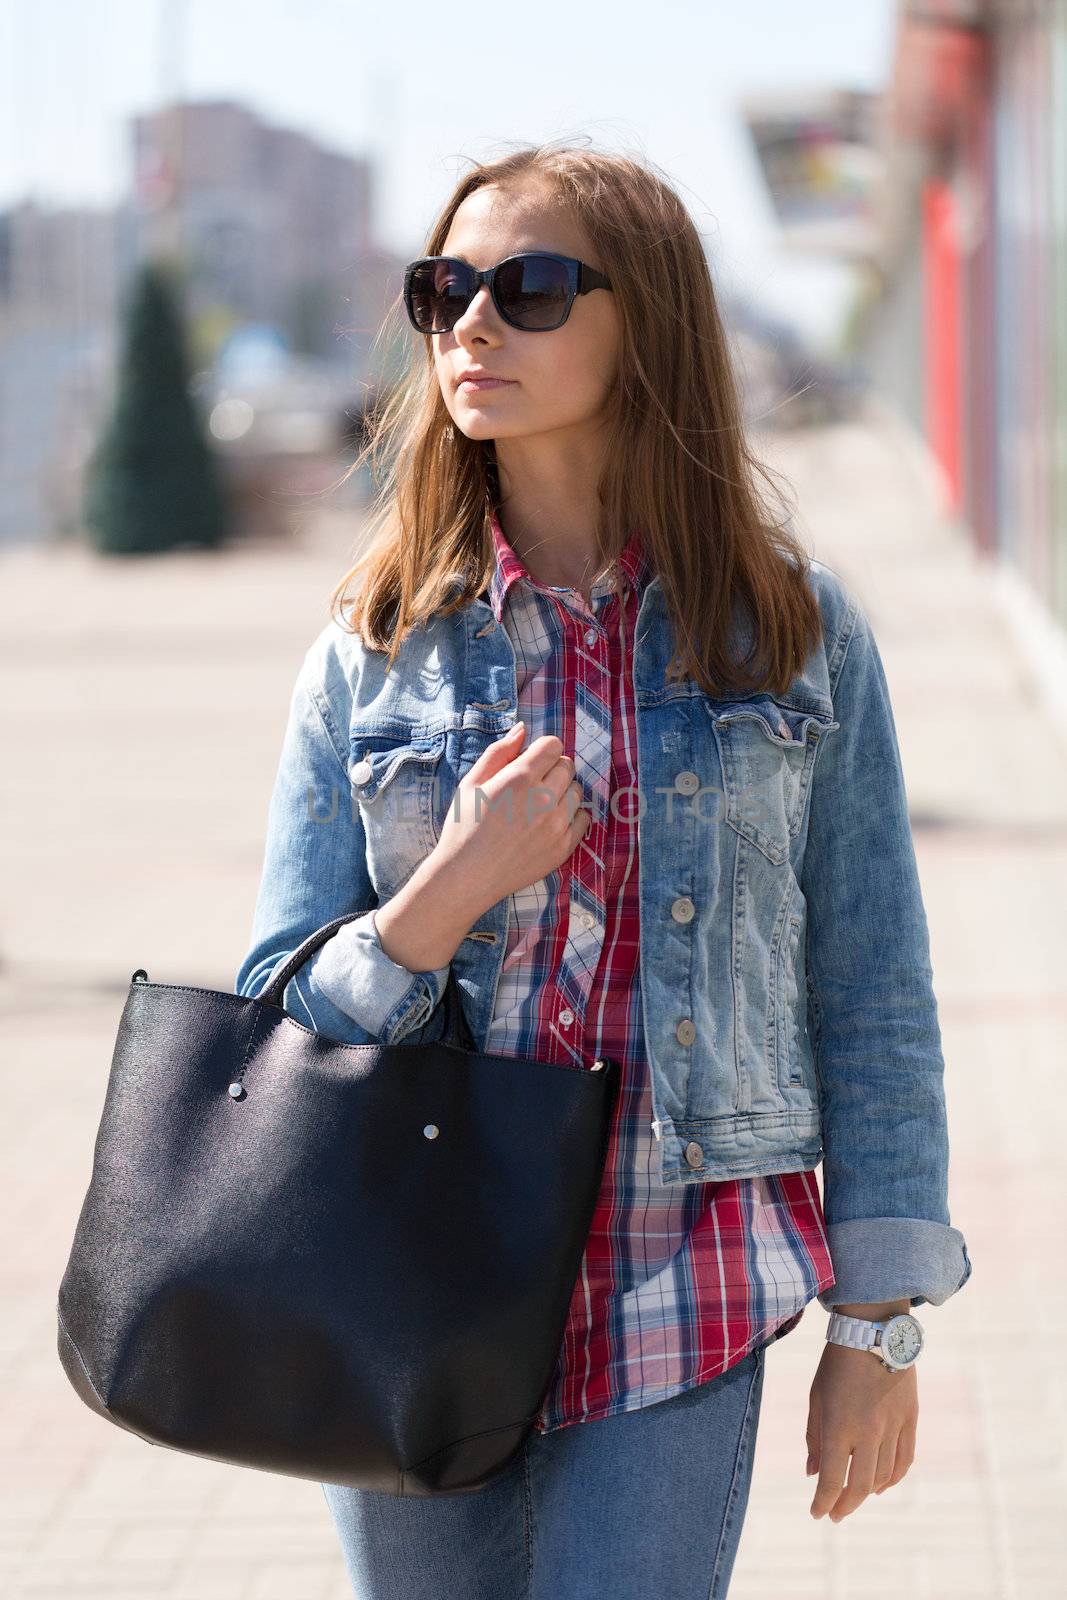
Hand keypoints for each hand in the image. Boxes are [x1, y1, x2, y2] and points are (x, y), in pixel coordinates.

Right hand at [431, 723, 589, 915]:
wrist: (467, 877)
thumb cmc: (463, 827)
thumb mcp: (471, 783)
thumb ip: (499, 752)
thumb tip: (523, 729)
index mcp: (519, 778)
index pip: (553, 745)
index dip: (542, 750)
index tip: (531, 762)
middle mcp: (543, 799)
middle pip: (568, 765)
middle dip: (552, 768)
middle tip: (532, 785)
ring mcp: (556, 825)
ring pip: (576, 791)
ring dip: (562, 792)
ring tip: (539, 806)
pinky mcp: (563, 847)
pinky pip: (584, 819)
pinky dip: (572, 816)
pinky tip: (550, 822)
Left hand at [806, 1341, 917, 1521]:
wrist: (873, 1330)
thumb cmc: (836, 1364)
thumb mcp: (816, 1397)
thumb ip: (814, 1438)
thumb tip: (813, 1474)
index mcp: (838, 1425)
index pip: (831, 1479)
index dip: (823, 1502)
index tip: (817, 1513)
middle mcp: (868, 1431)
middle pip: (861, 1486)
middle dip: (845, 1505)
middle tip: (836, 1514)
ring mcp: (893, 1426)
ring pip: (885, 1477)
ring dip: (870, 1494)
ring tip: (856, 1497)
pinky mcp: (911, 1418)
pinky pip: (906, 1459)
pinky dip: (895, 1478)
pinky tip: (883, 1484)